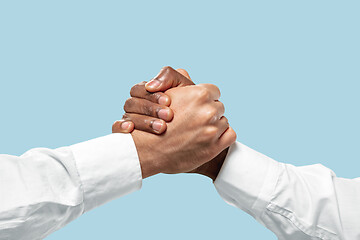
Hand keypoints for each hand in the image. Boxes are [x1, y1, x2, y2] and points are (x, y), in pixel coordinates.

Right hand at [113, 66, 193, 133]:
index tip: (169, 102)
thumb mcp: (186, 89)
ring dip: (143, 120)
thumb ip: (170, 77)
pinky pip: (116, 128)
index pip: (140, 89)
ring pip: (127, 115)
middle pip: (132, 102)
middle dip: (150, 108)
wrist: (198, 134)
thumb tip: (151, 85)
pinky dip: (121, 126)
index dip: (152, 95)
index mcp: (147, 93)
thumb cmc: (194, 108)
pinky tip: (131, 129)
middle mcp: (137, 106)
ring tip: (162, 128)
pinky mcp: (129, 136)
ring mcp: (132, 120)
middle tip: (169, 116)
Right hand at [114, 83, 235, 177]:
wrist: (148, 150)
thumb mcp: (162, 92)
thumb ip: (174, 78)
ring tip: (196, 131)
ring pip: (223, 121)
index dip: (204, 98)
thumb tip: (185, 73)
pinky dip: (222, 137)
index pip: (213, 91)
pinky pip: (230, 135)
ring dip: (214, 125)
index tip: (195, 106)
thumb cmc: (153, 119)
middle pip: (219, 106)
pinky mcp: (215, 147)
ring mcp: (212, 130)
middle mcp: (208, 111)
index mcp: (199, 94)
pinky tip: (207, 139)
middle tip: (194, 120)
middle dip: (209, 112)